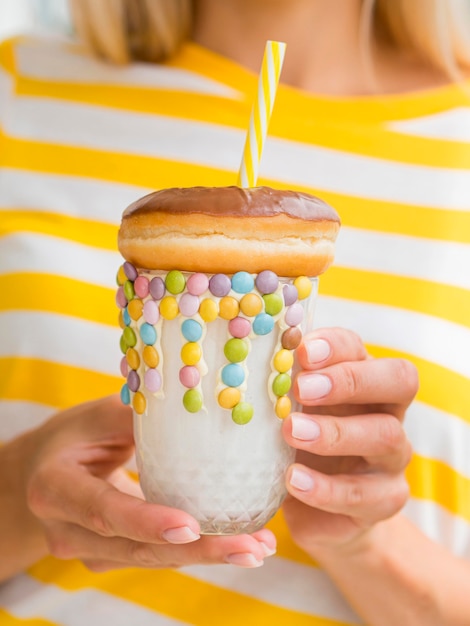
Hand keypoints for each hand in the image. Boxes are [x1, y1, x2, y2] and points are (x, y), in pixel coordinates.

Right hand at [20, 397, 274, 572]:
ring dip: (207, 555)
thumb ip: (140, 415)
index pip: (104, 509)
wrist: (41, 471)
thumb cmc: (72, 436)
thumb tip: (200, 403)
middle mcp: (67, 530)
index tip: (191, 527)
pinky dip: (196, 551)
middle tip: (250, 548)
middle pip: (136, 548)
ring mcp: (87, 551)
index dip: (146, 520)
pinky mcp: (110, 557)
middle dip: (197, 550)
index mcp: (55, 488)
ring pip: (151, 559)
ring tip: (258, 548)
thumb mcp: (97, 415)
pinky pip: (155, 556)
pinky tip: (239, 546)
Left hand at [281, 327, 417, 557]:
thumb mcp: (287, 413)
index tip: (301, 352)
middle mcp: (387, 409)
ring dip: (336, 432)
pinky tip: (294, 480)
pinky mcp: (386, 498)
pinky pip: (365, 493)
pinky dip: (327, 488)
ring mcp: (393, 455)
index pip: (358, 349)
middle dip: (350, 380)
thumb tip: (250, 361)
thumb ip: (280, 389)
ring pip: (386, 434)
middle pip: (398, 380)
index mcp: (360, 378)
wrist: (313, 507)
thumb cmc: (297, 444)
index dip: (334, 346)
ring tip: (292, 433)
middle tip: (303, 389)